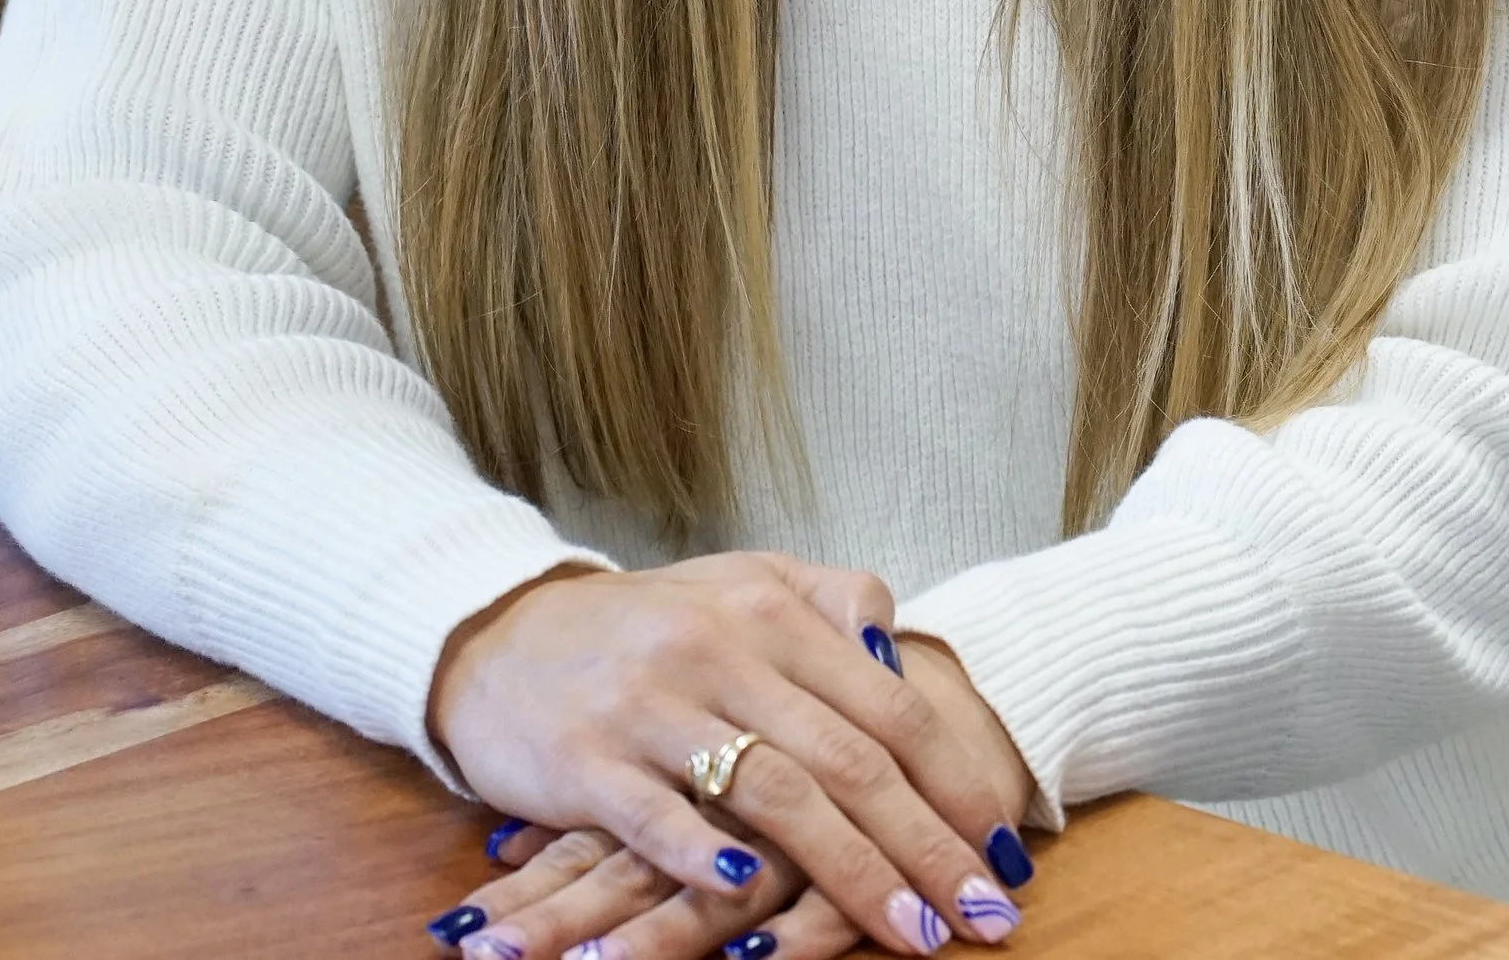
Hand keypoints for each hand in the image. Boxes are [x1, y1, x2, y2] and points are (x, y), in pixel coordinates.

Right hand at [427, 554, 1036, 957]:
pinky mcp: (586, 759)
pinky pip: (658, 819)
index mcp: (770, 607)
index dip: (954, 782)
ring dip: (853, 873)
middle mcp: (720, 648)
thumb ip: (830, 603)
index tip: (1005, 850)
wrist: (502, 633)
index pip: (887, 707)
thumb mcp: (742, 583)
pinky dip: (708, 864)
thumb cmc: (643, 626)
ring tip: (914, 935)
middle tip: (984, 914)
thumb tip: (902, 654)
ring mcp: (652, 703)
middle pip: (847, 760)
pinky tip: (753, 908)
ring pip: (775, 793)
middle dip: (926, 847)